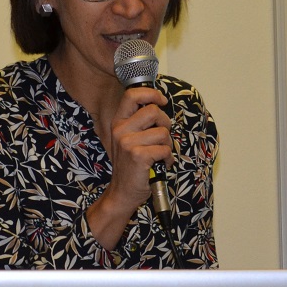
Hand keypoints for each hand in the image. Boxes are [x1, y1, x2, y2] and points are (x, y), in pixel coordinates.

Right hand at [88, 85, 169, 247]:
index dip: (151, 93)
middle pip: (154, 111)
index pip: (132, 95)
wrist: (123, 192)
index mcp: (119, 123)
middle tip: (162, 138)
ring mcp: (128, 143)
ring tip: (159, 155)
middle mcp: (121, 130)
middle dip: (165, 124)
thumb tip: (158, 106)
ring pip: (163, 132)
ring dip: (167, 145)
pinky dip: (168, 159)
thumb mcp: (129, 139)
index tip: (161, 101)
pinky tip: (160, 164)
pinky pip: (165, 149)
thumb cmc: (131, 166)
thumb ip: (139, 122)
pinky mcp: (139, 156)